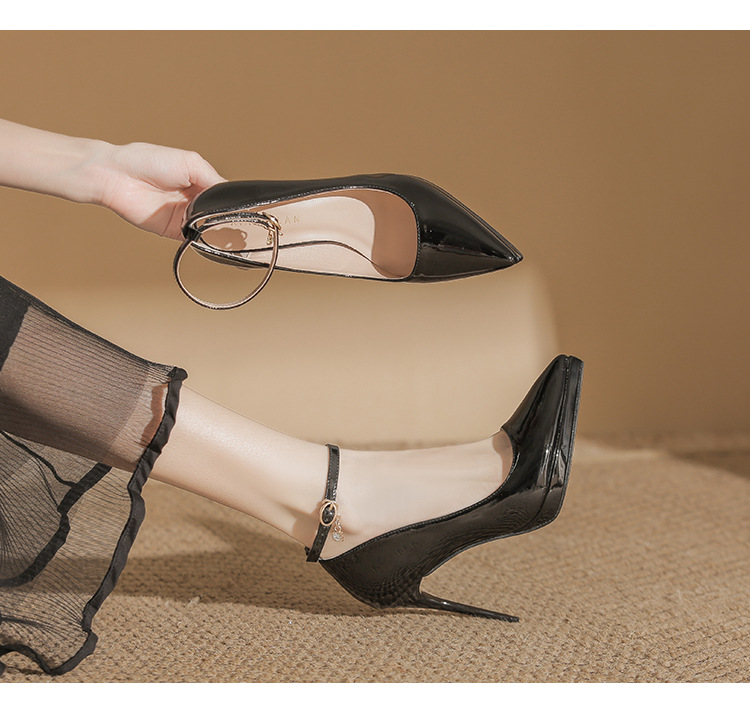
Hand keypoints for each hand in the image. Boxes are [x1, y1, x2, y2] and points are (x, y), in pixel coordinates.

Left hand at [92, 142, 224, 239]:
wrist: (118, 176)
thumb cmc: (148, 161)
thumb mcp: (191, 162)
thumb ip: (213, 180)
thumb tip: (231, 197)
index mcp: (200, 181)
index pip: (224, 195)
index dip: (234, 201)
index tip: (244, 207)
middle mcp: (194, 200)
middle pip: (219, 214)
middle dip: (226, 217)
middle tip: (235, 219)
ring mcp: (185, 216)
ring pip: (210, 228)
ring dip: (216, 228)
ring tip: (221, 224)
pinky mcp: (174, 230)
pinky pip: (194, 238)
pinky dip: (203, 239)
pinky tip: (208, 234)